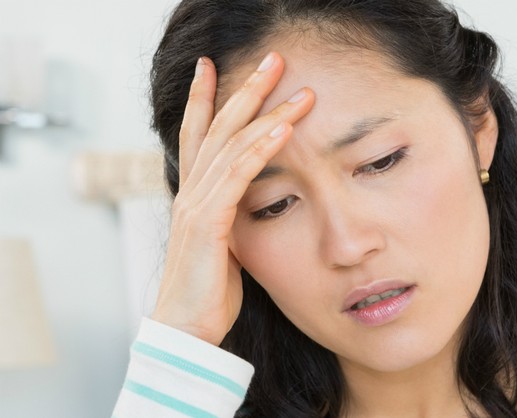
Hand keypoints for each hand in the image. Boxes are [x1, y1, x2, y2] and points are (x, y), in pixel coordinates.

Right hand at [151, 53, 313, 344]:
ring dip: (266, 113)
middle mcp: (191, 191)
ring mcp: (197, 204)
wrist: (187, 328)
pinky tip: (284, 131)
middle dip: (246, 90)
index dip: (205, 98)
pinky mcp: (209, 222)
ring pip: (232, 144)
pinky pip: (239, 176)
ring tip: (298, 92)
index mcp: (195, 194)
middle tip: (273, 58)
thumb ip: (232, 217)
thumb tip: (254, 204)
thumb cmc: (208, 290)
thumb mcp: (225, 244)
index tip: (213, 65)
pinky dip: (261, 150)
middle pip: (218, 126)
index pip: (199, 134)